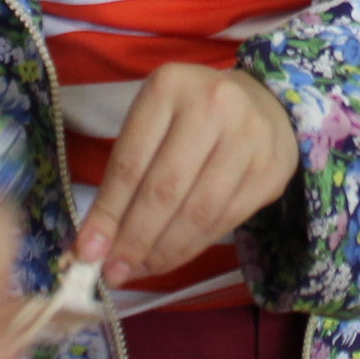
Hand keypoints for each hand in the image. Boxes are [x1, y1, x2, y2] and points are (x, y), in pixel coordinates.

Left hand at [77, 62, 301, 283]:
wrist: (263, 102)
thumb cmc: (191, 115)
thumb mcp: (152, 123)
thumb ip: (126, 174)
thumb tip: (97, 243)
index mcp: (169, 87)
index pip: (131, 162)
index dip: (108, 212)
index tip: (88, 250)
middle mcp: (214, 106)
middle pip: (165, 189)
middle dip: (135, 239)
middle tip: (114, 272)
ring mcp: (249, 138)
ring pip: (198, 212)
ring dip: (164, 250)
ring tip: (140, 269)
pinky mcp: (271, 170)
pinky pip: (225, 221)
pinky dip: (193, 246)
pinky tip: (172, 257)